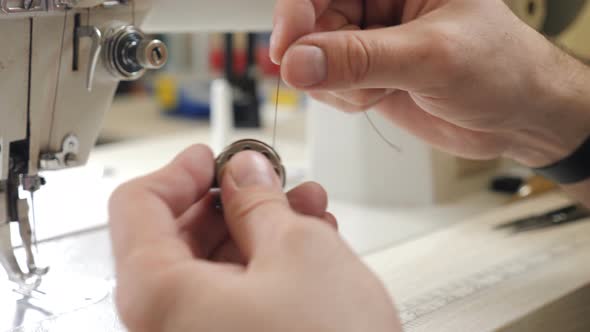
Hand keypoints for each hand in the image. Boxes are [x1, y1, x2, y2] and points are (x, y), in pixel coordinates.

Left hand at [108, 145, 399, 331]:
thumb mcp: (298, 250)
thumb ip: (260, 200)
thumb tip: (246, 173)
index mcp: (158, 296)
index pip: (137, 206)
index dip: (179, 170)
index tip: (211, 158)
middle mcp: (165, 328)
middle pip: (176, 238)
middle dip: (231, 200)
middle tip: (268, 179)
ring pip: (213, 267)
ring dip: (257, 228)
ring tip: (304, 207)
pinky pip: (234, 298)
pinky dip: (265, 265)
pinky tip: (307, 246)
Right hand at [271, 0, 589, 166]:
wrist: (516, 118)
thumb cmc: (502, 69)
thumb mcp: (430, 58)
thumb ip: (361, 60)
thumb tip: (300, 62)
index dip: (297, 10)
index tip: (289, 46)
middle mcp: (380, 5)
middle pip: (313, 21)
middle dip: (320, 57)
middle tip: (342, 80)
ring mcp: (371, 40)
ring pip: (315, 57)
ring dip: (337, 84)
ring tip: (379, 88)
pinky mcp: (367, 72)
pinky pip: (328, 84)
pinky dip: (344, 98)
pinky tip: (379, 97)